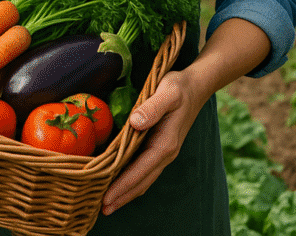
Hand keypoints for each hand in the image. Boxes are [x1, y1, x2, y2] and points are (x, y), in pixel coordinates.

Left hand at [100, 69, 202, 214]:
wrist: (195, 87)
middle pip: (141, 181)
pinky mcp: (160, 147)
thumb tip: (135, 122)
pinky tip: (120, 181)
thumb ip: (152, 108)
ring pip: (143, 178)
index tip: (106, 199)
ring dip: (126, 191)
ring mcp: (163, 152)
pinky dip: (132, 180)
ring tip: (108, 202)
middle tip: (101, 209)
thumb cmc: (179, 88)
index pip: (139, 171)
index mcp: (165, 144)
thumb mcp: (166, 93)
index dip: (122, 186)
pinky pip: (144, 169)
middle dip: (122, 196)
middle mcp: (165, 153)